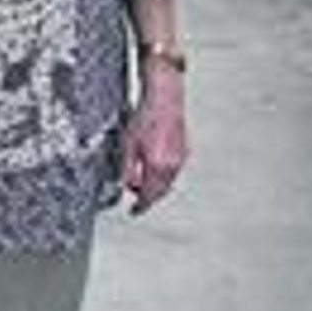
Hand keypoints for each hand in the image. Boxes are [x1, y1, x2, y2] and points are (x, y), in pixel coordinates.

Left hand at [120, 73, 187, 214]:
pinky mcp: (184, 151)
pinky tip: (153, 168)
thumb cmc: (145, 117)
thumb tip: (126, 186)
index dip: (140, 206)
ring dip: (155, 186)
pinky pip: (173, 171)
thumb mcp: (127, 144)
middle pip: (161, 191)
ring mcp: (181, 158)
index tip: (134, 211)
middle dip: (148, 197)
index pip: (149, 195)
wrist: (164, 99)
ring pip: (168, 182)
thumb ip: (127, 169)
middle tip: (136, 199)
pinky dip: (163, 175)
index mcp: (157, 166)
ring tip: (141, 182)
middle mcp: (172, 165)